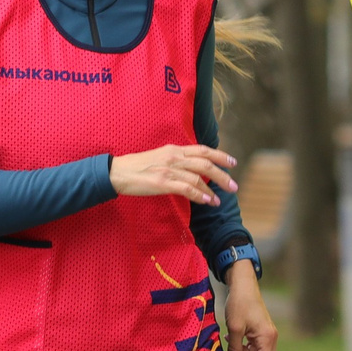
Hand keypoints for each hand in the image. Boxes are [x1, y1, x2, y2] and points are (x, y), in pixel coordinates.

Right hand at [109, 144, 236, 205]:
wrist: (118, 172)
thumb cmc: (137, 167)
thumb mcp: (160, 157)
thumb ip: (176, 160)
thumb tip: (192, 169)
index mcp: (174, 149)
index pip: (202, 150)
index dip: (220, 156)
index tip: (232, 163)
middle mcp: (174, 157)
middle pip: (205, 163)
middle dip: (222, 175)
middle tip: (233, 186)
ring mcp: (169, 169)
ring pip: (199, 177)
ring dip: (213, 189)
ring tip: (219, 200)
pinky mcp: (163, 182)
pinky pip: (187, 189)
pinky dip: (200, 195)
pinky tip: (207, 201)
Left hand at [222, 261, 277, 350]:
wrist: (243, 285)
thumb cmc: (239, 303)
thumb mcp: (234, 327)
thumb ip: (235, 348)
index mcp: (267, 337)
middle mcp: (271, 338)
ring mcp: (268, 335)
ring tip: (229, 338)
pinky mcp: (262, 332)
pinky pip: (254, 347)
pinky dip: (244, 346)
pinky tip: (232, 336)